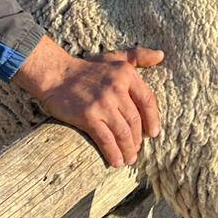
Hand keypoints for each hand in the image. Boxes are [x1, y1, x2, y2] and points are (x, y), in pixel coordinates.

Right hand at [12, 36, 162, 167]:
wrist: (56, 75)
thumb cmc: (87, 68)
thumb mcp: (114, 57)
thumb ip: (138, 56)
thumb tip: (161, 55)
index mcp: (126, 74)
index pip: (147, 100)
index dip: (153, 119)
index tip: (153, 133)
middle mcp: (117, 88)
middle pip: (135, 120)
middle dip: (138, 139)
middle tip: (137, 149)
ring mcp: (103, 103)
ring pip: (124, 133)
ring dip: (128, 149)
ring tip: (129, 158)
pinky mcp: (89, 117)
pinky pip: (106, 140)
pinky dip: (114, 153)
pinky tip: (116, 161)